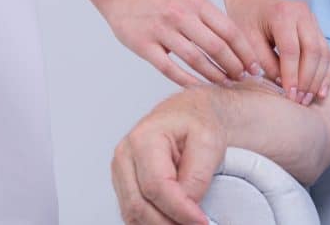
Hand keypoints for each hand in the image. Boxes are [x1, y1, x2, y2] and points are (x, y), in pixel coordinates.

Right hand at [98, 0, 257, 87]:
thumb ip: (211, 19)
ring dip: (214, 75)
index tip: (256, 67)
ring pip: (195, 59)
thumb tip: (239, 46)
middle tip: (244, 80)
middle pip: (216, 46)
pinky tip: (198, 88)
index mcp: (197, 3)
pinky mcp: (143, 44)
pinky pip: (169, 68)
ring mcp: (162, 29)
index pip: (230, 31)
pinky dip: (186, 80)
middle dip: (234, 66)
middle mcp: (182, 15)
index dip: (245, 52)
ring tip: (226, 85)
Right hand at [111, 89, 223, 224]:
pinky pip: (132, 213)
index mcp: (144, 139)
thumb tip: (188, 204)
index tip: (201, 221)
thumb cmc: (195, 123)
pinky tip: (172, 220)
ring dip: (160, 224)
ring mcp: (120, 173)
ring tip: (186, 222)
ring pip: (132, 213)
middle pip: (139, 205)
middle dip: (168, 223)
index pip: (156, 186)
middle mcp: (125, 156)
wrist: (187, 115)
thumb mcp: (209, 141)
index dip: (179, 209)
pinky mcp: (124, 186)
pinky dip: (152, 222)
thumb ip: (197, 175)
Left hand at [227, 0, 329, 105]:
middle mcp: (303, 14)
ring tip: (309, 100)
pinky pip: (327, 53)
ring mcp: (313, 20)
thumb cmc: (246, 18)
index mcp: (282, 13)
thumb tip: (281, 83)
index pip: (291, 50)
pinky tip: (321, 91)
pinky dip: (326, 73)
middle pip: (313, 51)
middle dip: (308, 79)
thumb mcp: (246, 38)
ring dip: (318, 79)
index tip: (289, 96)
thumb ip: (263, 60)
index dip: (292, 75)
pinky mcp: (318, 29)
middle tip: (300, 101)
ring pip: (324, 53)